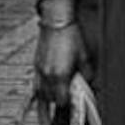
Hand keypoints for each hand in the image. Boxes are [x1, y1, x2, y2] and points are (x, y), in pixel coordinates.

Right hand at [33, 0, 88, 124]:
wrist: (56, 22)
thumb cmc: (72, 37)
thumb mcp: (85, 57)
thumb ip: (88, 75)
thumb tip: (89, 86)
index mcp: (60, 75)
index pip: (62, 101)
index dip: (69, 103)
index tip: (74, 101)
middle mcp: (47, 76)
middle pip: (51, 100)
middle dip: (59, 100)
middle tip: (68, 96)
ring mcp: (39, 71)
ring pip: (41, 95)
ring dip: (49, 97)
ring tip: (57, 96)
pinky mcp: (35, 66)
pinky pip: (35, 86)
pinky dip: (40, 92)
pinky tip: (45, 93)